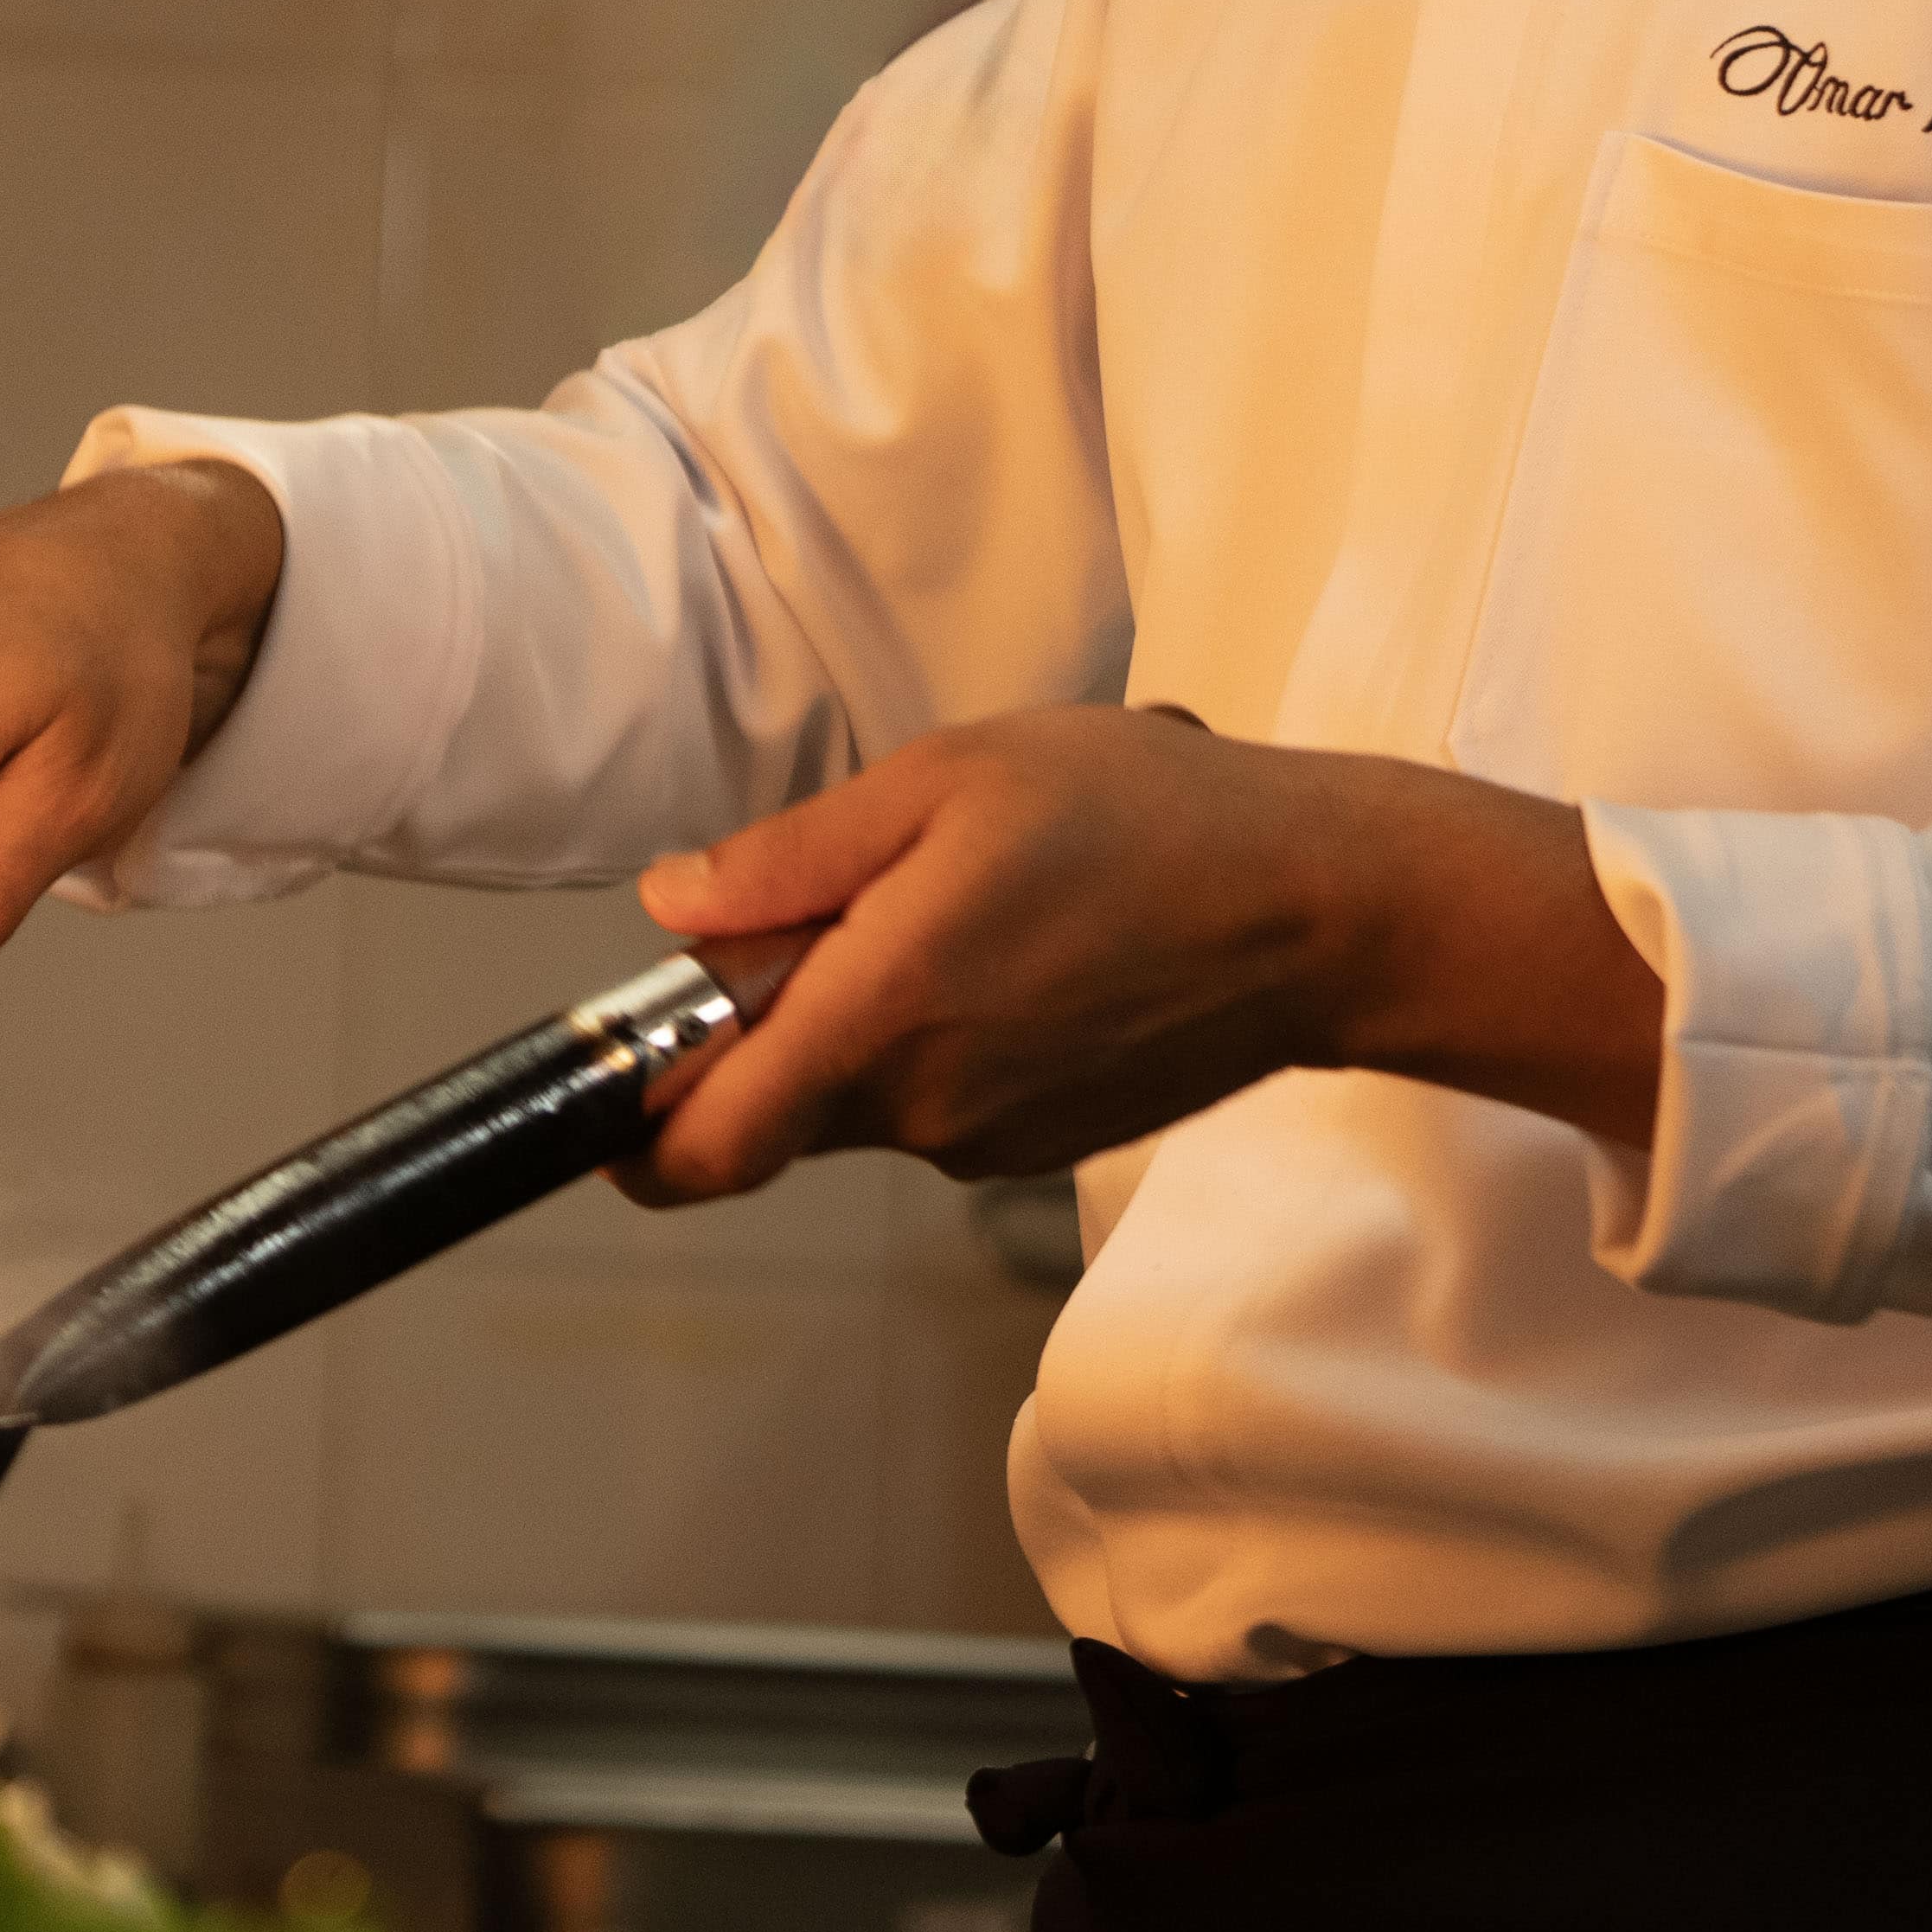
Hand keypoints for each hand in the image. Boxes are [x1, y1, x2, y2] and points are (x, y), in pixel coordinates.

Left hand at [627, 711, 1659, 1202]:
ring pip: (858, 1099)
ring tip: (956, 900)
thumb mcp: (946, 782)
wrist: (1321, 910)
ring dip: (858, 1020)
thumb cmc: (1142, 821)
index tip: (610, 1080)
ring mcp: (986, 1141)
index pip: (701, 1149)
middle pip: (772, 1111)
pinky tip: (1015, 945)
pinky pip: (935, 1099)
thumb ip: (793, 859)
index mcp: (880, 1021)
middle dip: (760, 1029)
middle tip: (824, 907)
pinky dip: (933, 1037)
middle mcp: (922, 1111)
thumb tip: (672, 910)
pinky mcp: (1039, 1142)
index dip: (628, 1132)